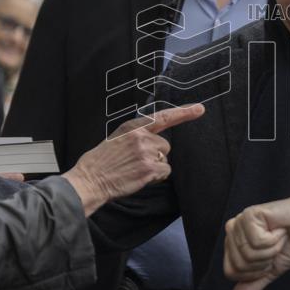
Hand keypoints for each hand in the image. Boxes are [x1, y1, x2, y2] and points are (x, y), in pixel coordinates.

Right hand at [63, 104, 204, 214]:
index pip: (163, 117)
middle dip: (155, 156)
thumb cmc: (100, 163)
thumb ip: (136, 136)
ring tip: (134, 170)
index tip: (199, 109)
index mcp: (132, 127)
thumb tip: (153, 141)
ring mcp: (146, 152)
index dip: (183, 113)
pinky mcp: (149, 168)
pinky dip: (155, 178)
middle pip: (165, 146)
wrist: (89, 180)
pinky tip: (139, 178)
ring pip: (164, 160)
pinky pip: (164, 173)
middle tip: (135, 163)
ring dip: (154, 168)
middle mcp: (141, 137)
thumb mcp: (116, 139)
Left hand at [223, 192, 289, 289]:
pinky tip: (278, 229)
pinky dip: (273, 239)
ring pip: (248, 253)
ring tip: (277, 237)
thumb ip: (251, 285)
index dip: (255, 272)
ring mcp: (240, 222)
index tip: (269, 258)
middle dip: (264, 261)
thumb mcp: (270, 270)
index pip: (231, 272)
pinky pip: (257, 241)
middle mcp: (233, 231)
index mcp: (234, 244)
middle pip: (239, 264)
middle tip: (275, 246)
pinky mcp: (250, 215)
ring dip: (271, 250)